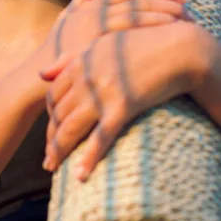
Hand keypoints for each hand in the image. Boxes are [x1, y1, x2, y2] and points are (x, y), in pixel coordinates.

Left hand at [41, 20, 202, 181]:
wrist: (179, 48)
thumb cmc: (144, 45)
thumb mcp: (104, 45)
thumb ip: (71, 59)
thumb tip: (40, 75)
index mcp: (82, 60)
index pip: (53, 94)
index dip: (49, 116)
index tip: (50, 132)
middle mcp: (87, 76)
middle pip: (59, 113)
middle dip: (51, 138)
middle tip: (48, 159)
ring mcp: (103, 91)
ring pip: (72, 127)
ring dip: (59, 150)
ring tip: (52, 167)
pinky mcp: (123, 105)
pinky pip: (101, 137)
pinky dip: (89, 158)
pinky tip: (80, 175)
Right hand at [45, 0, 191, 63]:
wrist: (38, 78)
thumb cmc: (56, 50)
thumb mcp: (69, 17)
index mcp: (91, 5)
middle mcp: (93, 13)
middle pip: (136, 2)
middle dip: (164, 1)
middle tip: (188, 5)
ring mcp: (94, 29)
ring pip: (134, 15)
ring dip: (161, 13)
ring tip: (185, 17)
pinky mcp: (95, 46)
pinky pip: (128, 34)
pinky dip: (149, 30)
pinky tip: (168, 32)